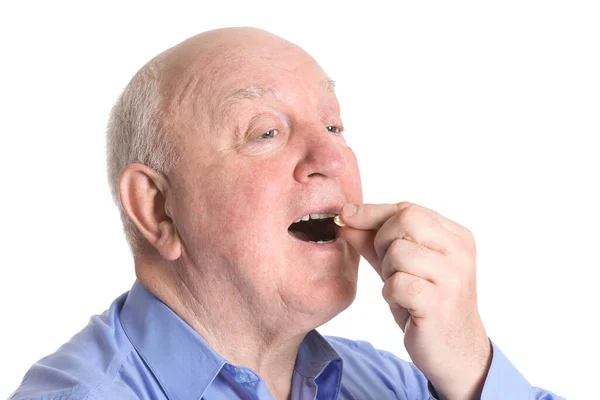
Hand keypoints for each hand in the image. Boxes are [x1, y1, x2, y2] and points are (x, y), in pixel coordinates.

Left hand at [339, 202, 491, 399]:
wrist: (455, 352)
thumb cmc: (427, 305)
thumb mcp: (400, 267)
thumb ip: (374, 242)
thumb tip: (345, 218)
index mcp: (456, 237)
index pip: (408, 209)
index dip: (373, 212)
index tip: (347, 214)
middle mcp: (459, 251)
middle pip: (404, 220)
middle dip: (383, 241)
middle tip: (390, 267)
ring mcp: (453, 276)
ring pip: (398, 251)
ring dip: (388, 272)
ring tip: (401, 289)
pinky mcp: (439, 301)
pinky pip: (397, 283)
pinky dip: (391, 293)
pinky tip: (404, 304)